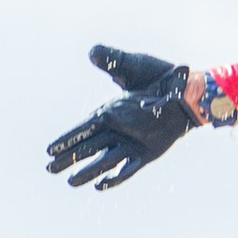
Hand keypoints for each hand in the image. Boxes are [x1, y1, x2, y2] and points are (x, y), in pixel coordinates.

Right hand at [45, 44, 198, 191]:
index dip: (66, 139)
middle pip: (87, 147)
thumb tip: (93, 51)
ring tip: (71, 182)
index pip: (82, 128)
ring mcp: (131, 143)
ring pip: (104, 161)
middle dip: (69, 158)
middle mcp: (117, 129)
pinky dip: (116, 178)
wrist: (187, 90)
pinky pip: (129, 168)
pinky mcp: (147, 153)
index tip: (49, 150)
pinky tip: (101, 186)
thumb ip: (113, 59)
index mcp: (109, 111)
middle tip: (49, 169)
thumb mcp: (133, 65)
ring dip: (88, 171)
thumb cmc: (159, 76)